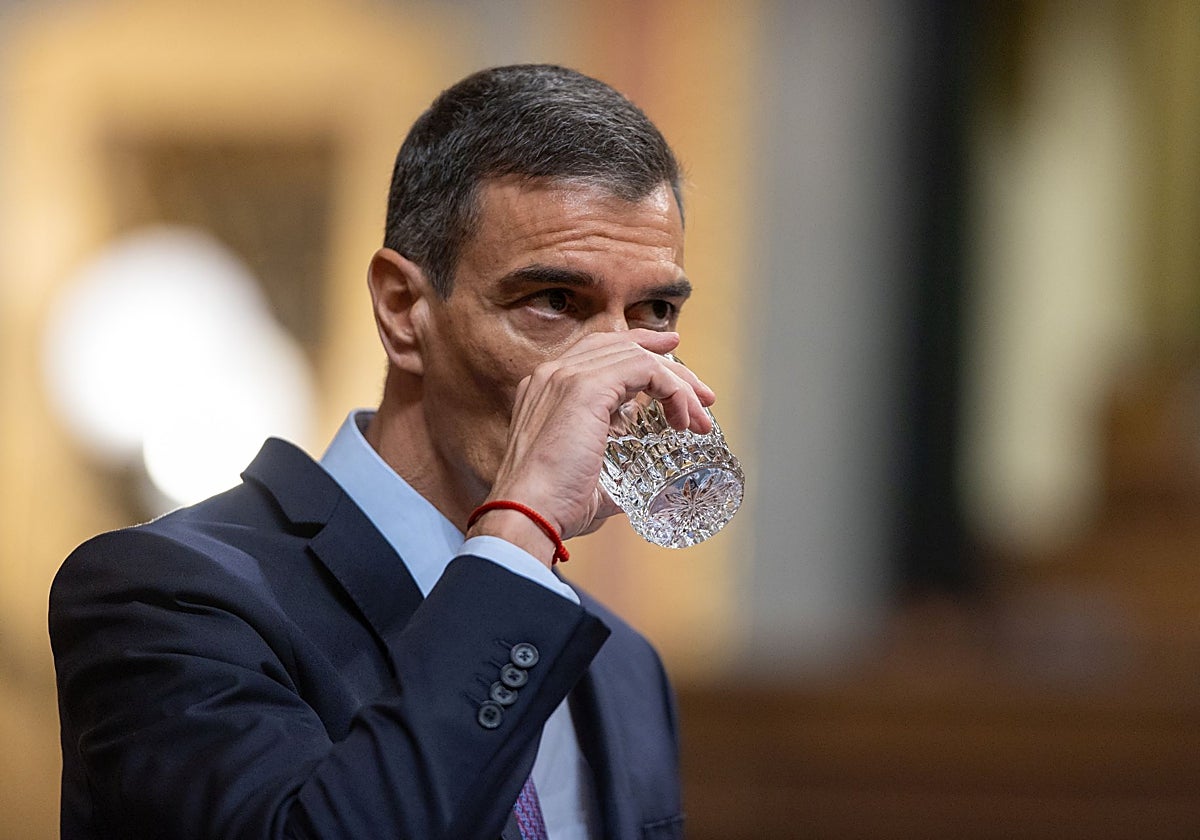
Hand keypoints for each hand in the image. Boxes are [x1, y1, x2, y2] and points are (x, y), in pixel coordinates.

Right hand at [469, 330, 714, 563]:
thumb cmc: (554, 506)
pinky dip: (672, 390)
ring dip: (678, 384)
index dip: (640, 348)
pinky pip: (645, 370)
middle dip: (669, 365)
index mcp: (547, 389)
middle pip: (622, 345)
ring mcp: (566, 376)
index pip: (599, 350)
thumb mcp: (591, 476)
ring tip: (701, 415)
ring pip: (638, 356)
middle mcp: (553, 374)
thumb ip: (615, 467)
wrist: (528, 513)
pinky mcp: (585, 387)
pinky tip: (682, 418)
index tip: (673, 355)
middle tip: (702, 394)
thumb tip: (645, 483)